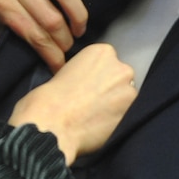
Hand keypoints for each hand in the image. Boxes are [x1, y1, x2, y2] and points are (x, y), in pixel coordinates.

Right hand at [7, 43, 135, 164]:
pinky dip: (115, 120)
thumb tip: (91, 84)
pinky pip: (126, 115)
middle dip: (109, 88)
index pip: (108, 61)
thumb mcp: (63, 72)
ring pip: (125, 97)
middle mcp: (119, 67)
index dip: (97, 75)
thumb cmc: (47, 100)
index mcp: (101, 52)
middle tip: (91, 102)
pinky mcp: (131, 114)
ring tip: (95, 116)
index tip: (88, 85)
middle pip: (120, 77)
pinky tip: (99, 126)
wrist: (50, 125)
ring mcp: (128, 91)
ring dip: (114, 105)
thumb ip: (84, 74)